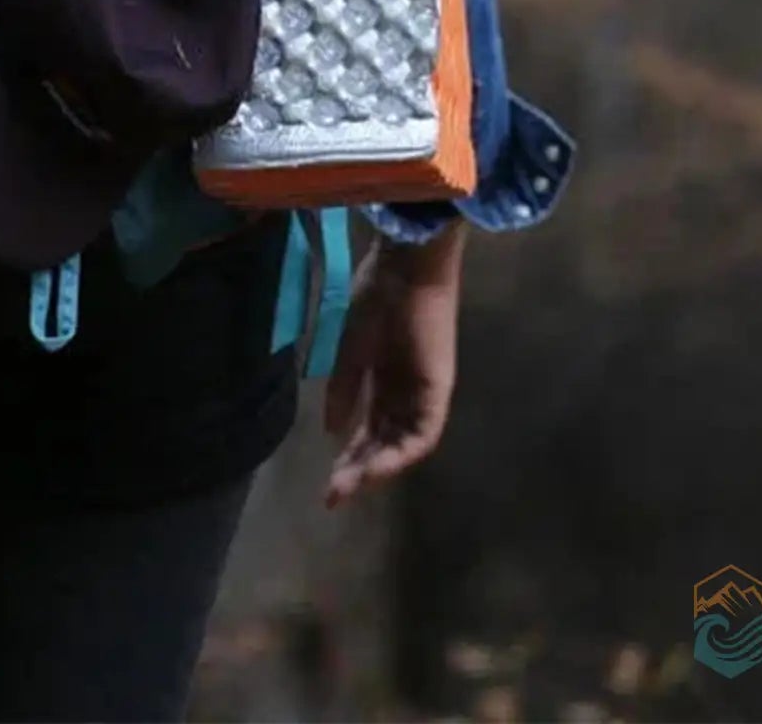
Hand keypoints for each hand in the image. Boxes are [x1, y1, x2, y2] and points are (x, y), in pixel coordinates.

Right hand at [322, 219, 463, 507]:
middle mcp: (405, 393)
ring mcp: (422, 394)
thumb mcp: (348, 346)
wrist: (406, 265)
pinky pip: (423, 433)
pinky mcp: (437, 391)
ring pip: (403, 445)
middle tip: (332, 496)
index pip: (367, 428)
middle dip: (358, 470)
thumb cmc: (376, 295)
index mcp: (382, 379)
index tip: (324, 482)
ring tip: (349, 486)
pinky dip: (401, 454)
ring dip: (377, 469)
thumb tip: (330, 429)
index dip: (346, 455)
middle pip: (383, 442)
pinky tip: (376, 468)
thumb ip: (342, 388)